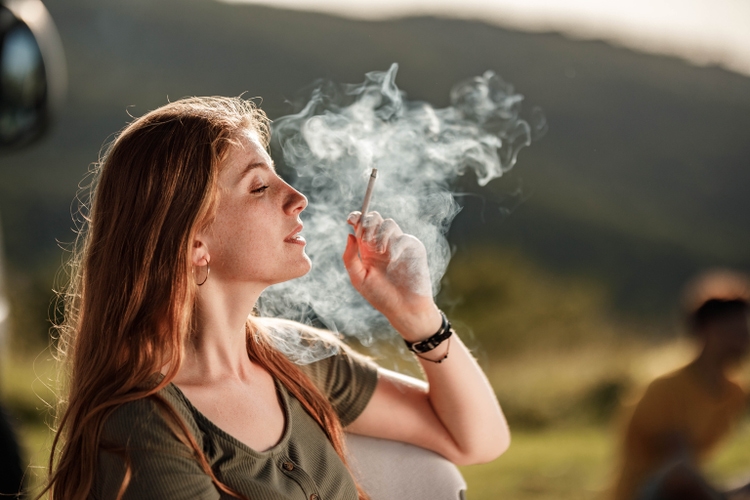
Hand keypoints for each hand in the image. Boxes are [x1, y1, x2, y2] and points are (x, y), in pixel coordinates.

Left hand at [343, 211, 440, 339]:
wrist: (404, 309)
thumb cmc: (381, 296)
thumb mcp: (359, 278)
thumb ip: (350, 258)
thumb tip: (350, 235)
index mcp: (367, 249)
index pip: (361, 225)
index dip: (356, 218)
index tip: (351, 220)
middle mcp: (382, 244)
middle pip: (374, 218)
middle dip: (368, 223)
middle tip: (366, 239)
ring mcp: (398, 244)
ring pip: (388, 223)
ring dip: (380, 233)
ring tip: (379, 250)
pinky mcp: (413, 248)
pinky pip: (403, 237)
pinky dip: (395, 245)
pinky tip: (392, 259)